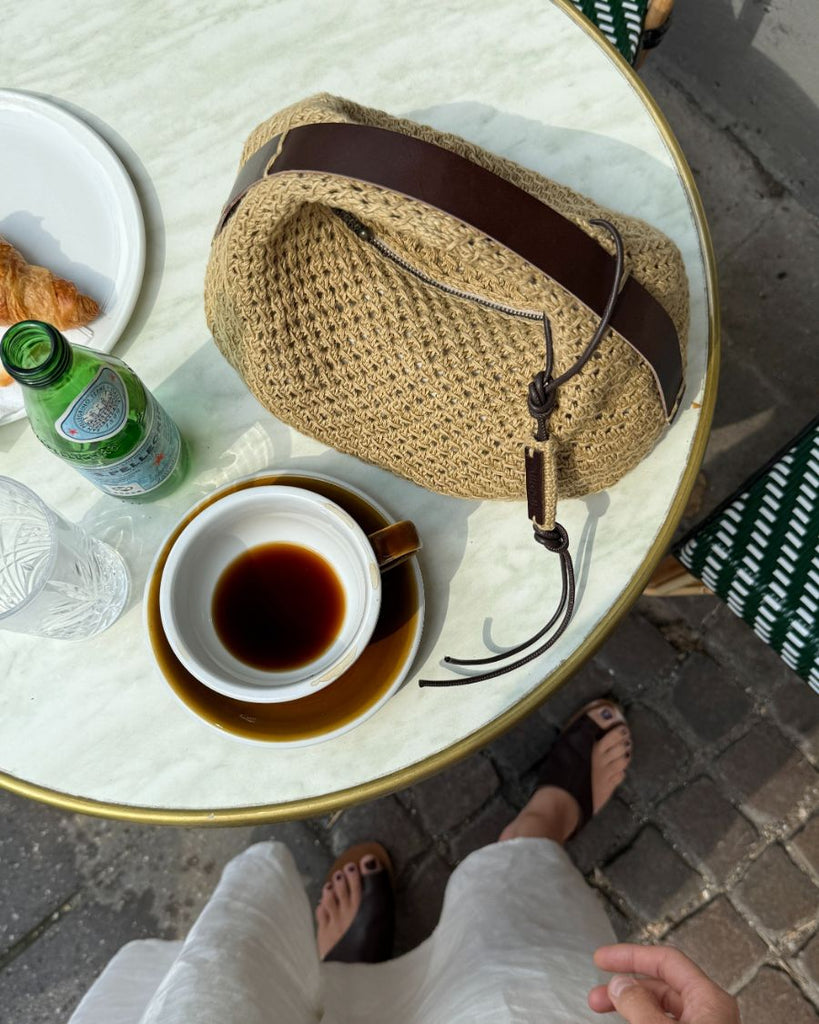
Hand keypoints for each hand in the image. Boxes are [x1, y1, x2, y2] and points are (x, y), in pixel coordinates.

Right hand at [588, 943, 740, 1023]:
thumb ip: (638, 1005)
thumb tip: (619, 984)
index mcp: (711, 1000)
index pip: (666, 960)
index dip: (631, 955)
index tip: (602, 959)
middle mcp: (712, 1013)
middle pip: (662, 985)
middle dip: (626, 986)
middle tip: (597, 995)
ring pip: (662, 1009)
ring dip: (631, 1005)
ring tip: (604, 1009)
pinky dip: (644, 1020)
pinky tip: (629, 1022)